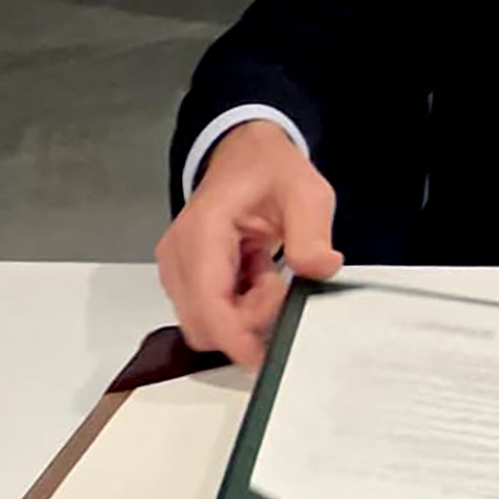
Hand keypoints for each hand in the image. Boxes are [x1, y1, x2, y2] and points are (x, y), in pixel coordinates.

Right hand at [155, 119, 345, 367]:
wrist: (246, 154)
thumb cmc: (273, 171)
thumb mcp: (307, 193)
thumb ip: (312, 234)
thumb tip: (321, 270)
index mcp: (203, 233)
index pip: (209, 305)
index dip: (239, 337)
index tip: (276, 345)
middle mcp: (178, 256)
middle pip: (203, 325)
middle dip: (246, 325)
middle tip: (280, 290)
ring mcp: (177, 268)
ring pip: (204, 324)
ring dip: (244, 317)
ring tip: (271, 279)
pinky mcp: (185, 276)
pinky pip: (208, 313)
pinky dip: (238, 308)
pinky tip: (260, 279)